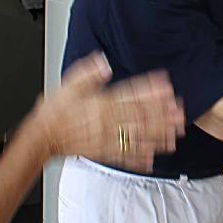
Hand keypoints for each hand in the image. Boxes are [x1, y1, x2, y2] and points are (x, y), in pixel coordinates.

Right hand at [33, 54, 182, 172]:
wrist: (41, 137)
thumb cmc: (54, 112)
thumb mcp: (68, 84)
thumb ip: (88, 73)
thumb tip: (103, 63)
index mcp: (101, 104)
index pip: (130, 95)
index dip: (150, 91)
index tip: (166, 87)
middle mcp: (107, 123)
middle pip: (139, 117)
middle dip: (162, 114)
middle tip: (180, 112)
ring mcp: (106, 139)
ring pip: (136, 137)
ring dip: (157, 136)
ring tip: (175, 134)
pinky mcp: (102, 152)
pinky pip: (123, 156)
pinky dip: (139, 159)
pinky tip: (153, 159)